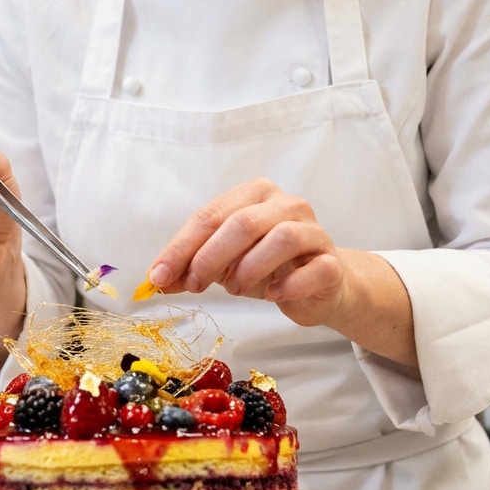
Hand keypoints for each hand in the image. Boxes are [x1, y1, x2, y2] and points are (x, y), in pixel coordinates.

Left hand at [146, 178, 418, 365]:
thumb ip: (191, 268)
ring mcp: (314, 230)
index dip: (181, 247)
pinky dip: (287, 285)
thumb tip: (157, 279)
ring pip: (280, 238)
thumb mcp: (223, 264)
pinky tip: (272, 295)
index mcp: (254, 194)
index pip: (210, 215)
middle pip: (243, 223)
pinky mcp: (332, 262)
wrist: (320, 285)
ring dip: (249, 268)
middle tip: (195, 284)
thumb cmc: (267, 266)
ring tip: (234, 289)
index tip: (158, 275)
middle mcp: (286, 204)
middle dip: (210, 257)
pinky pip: (313, 269)